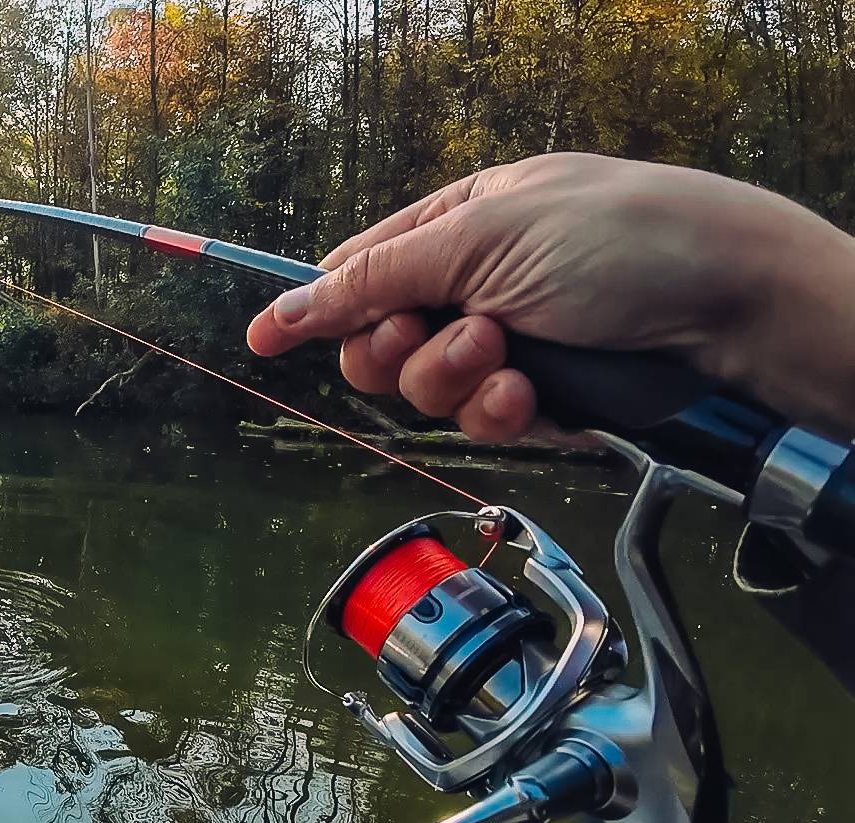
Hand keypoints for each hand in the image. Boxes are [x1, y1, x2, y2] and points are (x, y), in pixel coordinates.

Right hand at [246, 152, 854, 440]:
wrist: (726, 306)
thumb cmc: (621, 239)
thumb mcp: (479, 239)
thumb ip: (370, 281)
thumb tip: (279, 311)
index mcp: (456, 225)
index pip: (357, 272)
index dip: (315, 308)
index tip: (269, 340)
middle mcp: (474, 286)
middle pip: (375, 345)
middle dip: (396, 350)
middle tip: (428, 334)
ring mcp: (505, 347)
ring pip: (422, 393)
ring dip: (452, 379)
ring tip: (505, 352)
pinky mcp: (538, 402)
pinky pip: (478, 424)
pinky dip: (497, 412)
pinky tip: (531, 392)